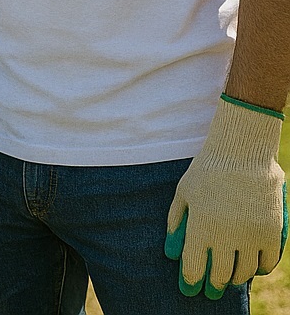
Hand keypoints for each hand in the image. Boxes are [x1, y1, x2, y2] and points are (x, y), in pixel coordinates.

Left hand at [165, 96, 286, 298]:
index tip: (190, 288)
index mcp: (201, 228)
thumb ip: (175, 223)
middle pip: (220, 275)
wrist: (242, 152)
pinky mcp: (272, 232)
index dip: (191, 282)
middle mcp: (226, 237)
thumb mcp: (183, 193)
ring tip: (230, 279)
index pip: (195, 268)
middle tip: (211, 290)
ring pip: (245, 272)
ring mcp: (251, 236)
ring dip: (236, 279)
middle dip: (213, 285)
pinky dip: (260, 269)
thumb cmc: (207, 171)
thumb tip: (171, 252)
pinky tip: (253, 268)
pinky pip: (268, 262)